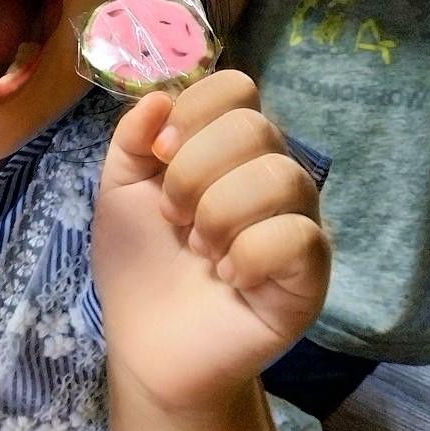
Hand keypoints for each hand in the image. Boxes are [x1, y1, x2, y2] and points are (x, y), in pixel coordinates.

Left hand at [93, 71, 329, 411]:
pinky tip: (229, 278)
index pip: (238, 87)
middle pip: (255, 127)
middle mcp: (270, 172)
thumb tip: (159, 96)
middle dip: (194, 171)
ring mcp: (297, 220)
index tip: (159, 153)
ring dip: (220, 214)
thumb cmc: (140, 260)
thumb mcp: (118, 189)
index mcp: (227, 146)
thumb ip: (132, 138)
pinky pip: (298, 237)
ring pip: (281, 176)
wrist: (147, 343)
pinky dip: (249, 255)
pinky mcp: (310, 273)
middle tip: (173, 215)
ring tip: (200, 250)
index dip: (195, 110)